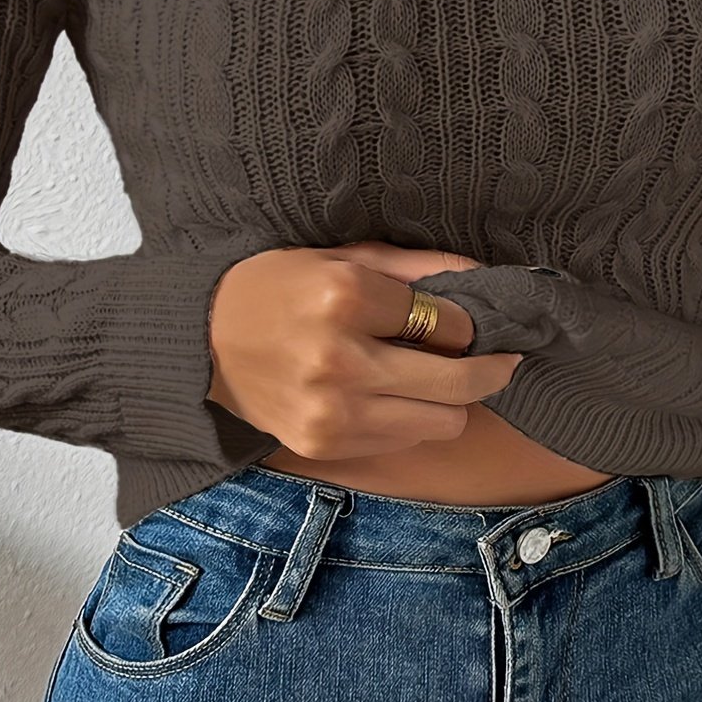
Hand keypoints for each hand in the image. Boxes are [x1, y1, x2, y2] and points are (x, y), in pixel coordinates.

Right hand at [205, 241, 518, 459]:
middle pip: (458, 381)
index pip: (450, 323)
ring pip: (442, 422)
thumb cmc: (276, 288)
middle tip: (499, 359)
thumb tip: (488, 277)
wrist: (201, 342)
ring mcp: (332, 410)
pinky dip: (409, 420)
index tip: (467, 321)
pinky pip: (403, 442)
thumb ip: (417, 266)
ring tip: (433, 378)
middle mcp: (340, 358)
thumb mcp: (342, 257)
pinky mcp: (324, 445)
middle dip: (490, 368)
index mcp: (344, 297)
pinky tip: (388, 396)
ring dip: (449, 401)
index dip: (469, 323)